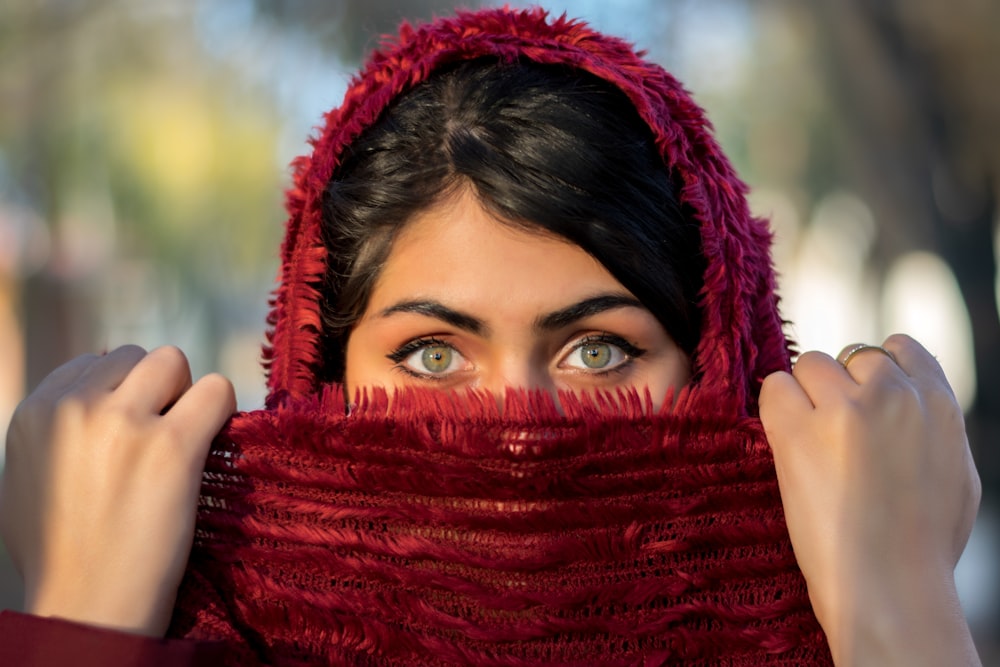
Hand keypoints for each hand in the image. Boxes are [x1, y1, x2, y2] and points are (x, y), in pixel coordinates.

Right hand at [1, 345, 235, 636]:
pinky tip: (214, 442)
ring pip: (175, 362)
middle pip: (139, 358)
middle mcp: (75, 406)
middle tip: (165, 436)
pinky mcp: (172, 446)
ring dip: (188, 395)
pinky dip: (223, 410)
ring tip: (187, 439)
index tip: (136, 428)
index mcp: (36, 410)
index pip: (97, 362)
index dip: (126, 393)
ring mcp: (123, 422)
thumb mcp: (28, 476)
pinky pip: (218, 390)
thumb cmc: (60, 554)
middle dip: (158, 390)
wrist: (86, 608)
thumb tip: (89, 388)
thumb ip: (55, 429)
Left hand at [759, 334, 980, 665]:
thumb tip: (916, 400)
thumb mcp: (956, 473)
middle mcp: (893, 395)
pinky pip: (774, 387)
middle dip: (839, 387)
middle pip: (849, 355)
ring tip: (810, 441)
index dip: (873, 372)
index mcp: (937, 402)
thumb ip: (935, 426)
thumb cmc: (923, 546)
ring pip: (810, 365)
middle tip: (833, 433)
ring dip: (804, 395)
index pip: (898, 347)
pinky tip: (785, 441)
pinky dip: (775, 408)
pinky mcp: (800, 430)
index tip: (862, 401)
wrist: (891, 588)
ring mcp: (845, 409)